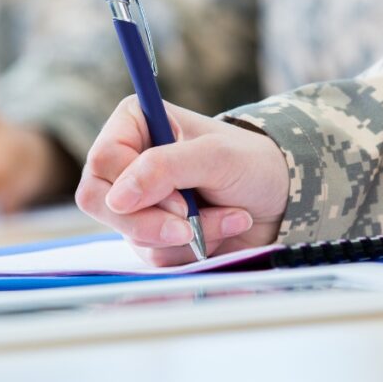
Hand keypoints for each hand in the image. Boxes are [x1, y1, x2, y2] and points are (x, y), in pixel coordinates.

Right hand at [75, 96, 289, 266]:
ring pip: (132, 235)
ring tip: (227, 216)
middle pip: (100, 202)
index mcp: (135, 125)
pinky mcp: (154, 233)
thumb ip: (163, 168)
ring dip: (185, 236)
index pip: (103, 161)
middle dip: (151, 222)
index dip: (134, 188)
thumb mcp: (213, 156)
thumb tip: (117, 198)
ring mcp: (139, 202)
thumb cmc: (251, 162)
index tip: (180, 201)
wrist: (282, 198)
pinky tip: (221, 230)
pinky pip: (153, 256)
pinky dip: (191, 251)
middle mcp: (128, 162)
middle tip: (190, 225)